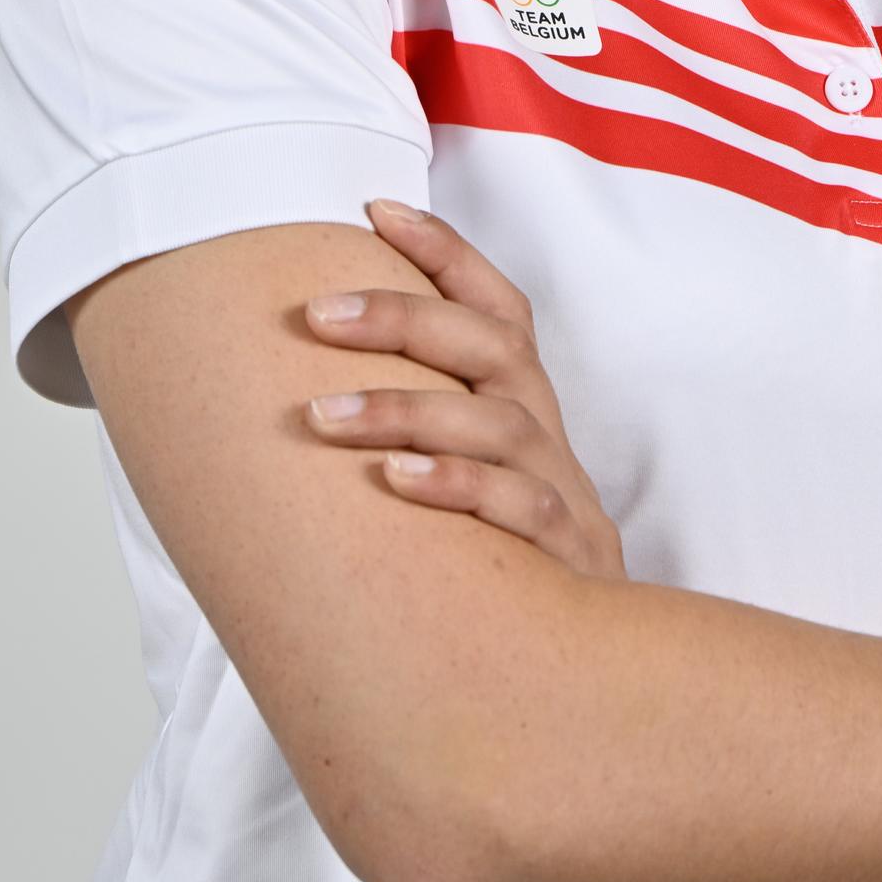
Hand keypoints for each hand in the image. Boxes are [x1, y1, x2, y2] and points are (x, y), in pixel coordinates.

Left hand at [300, 201, 626, 579]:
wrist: (585, 672)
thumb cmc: (501, 563)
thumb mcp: (469, 482)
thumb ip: (416, 429)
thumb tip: (296, 383)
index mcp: (523, 405)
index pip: (497, 306)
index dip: (445, 252)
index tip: (374, 209)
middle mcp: (545, 434)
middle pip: (491, 346)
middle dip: (403, 316)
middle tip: (315, 314)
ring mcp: (562, 492)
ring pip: (498, 423)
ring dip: (407, 410)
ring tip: (322, 416)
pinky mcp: (571, 558)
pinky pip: (520, 508)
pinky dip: (458, 488)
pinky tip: (397, 484)